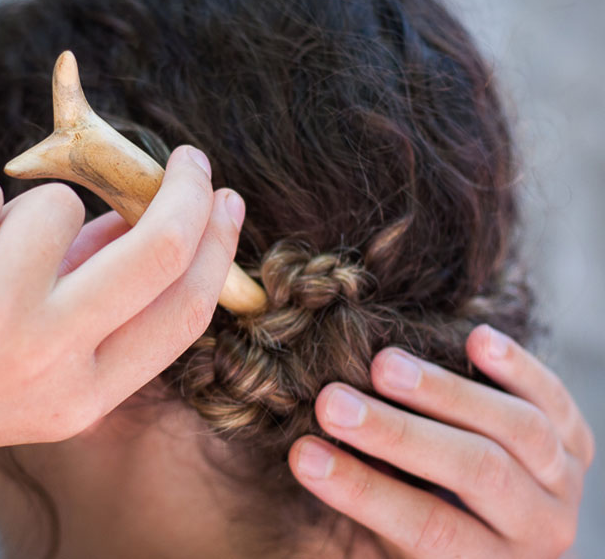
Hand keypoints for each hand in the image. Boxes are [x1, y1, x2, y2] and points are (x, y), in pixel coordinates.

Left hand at [0, 145, 243, 479]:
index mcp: (75, 399)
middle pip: (157, 247)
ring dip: (15, 216)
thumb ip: (82, 307)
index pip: (183, 313)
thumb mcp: (13, 377)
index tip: (222, 199)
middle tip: (183, 153)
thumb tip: (132, 220)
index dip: (214, 247)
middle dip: (181, 187)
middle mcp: (44, 361)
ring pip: (54, 204)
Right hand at [288, 325, 594, 557]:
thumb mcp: (393, 541)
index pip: (426, 528)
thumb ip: (369, 500)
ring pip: (517, 429)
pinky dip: (519, 367)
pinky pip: (555, 399)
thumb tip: (304, 451)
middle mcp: (538, 528)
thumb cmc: (423, 529)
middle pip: (475, 471)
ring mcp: (564, 480)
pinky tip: (476, 338)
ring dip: (446, 391)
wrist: (501, 526)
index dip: (363, 492)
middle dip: (397, 433)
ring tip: (383, 365)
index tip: (302, 455)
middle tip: (332, 402)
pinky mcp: (575, 438)